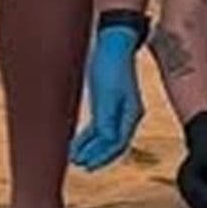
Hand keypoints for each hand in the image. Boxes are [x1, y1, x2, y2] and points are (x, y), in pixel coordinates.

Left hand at [69, 24, 143, 170]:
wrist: (112, 41)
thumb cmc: (110, 64)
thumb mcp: (107, 92)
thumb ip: (108, 117)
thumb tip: (109, 140)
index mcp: (131, 113)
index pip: (118, 143)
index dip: (103, 157)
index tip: (88, 166)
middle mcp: (127, 114)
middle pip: (113, 143)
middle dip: (96, 155)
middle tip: (80, 165)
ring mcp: (117, 108)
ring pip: (105, 136)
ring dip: (91, 147)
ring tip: (75, 156)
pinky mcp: (107, 101)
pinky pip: (99, 125)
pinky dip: (89, 136)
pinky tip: (78, 141)